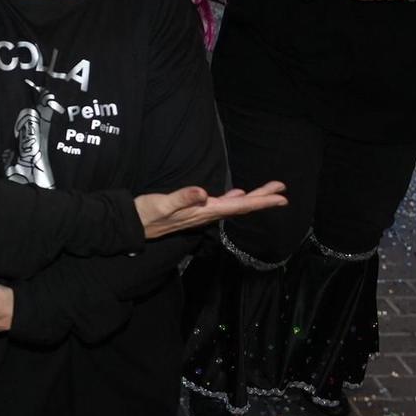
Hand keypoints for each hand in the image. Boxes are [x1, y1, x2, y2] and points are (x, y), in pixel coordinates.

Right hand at [133, 182, 288, 239]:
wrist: (132, 226)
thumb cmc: (146, 214)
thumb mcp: (162, 204)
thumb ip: (182, 198)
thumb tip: (203, 193)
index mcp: (204, 211)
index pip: (239, 206)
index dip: (261, 201)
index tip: (282, 197)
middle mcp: (207, 214)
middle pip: (241, 207)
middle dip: (263, 198)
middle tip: (282, 189)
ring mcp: (202, 213)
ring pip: (234, 206)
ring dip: (252, 199)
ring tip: (267, 191)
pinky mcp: (195, 211)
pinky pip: (222, 205)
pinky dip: (234, 199)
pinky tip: (237, 194)